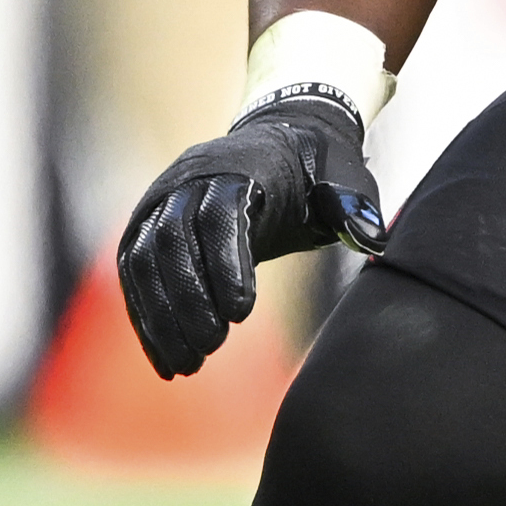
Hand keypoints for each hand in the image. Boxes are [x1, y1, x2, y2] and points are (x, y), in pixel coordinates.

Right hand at [115, 87, 386, 379]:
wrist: (279, 141)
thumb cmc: (317, 169)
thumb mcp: (345, 179)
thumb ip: (354, 207)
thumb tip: (372, 238)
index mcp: (239, 165)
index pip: (219, 214)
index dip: (225, 263)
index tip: (242, 315)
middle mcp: (187, 179)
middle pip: (172, 239)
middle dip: (187, 299)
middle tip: (210, 348)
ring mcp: (159, 201)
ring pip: (143, 260)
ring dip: (161, 316)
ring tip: (187, 365)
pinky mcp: (145, 227)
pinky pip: (134, 275)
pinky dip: (147, 319)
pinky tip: (166, 361)